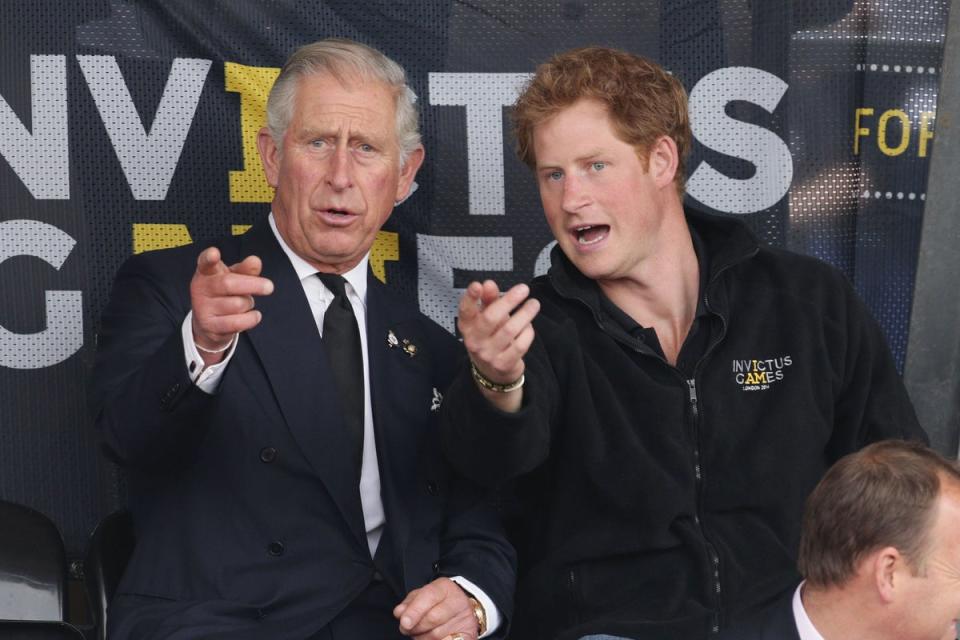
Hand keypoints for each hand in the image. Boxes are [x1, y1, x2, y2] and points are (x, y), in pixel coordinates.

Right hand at [190, 247, 272, 364]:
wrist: (210, 322)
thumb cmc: (225, 293)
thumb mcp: (234, 277)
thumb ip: (245, 269)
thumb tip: (255, 261)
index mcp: (206, 272)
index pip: (205, 262)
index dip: (209, 257)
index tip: (214, 253)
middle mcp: (201, 289)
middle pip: (228, 284)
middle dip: (252, 285)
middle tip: (269, 287)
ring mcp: (203, 308)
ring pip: (238, 304)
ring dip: (249, 303)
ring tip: (245, 303)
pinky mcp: (210, 326)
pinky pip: (238, 322)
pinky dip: (251, 318)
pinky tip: (253, 315)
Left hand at [394, 577, 477, 639]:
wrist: (462, 609)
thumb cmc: (437, 603)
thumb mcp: (422, 597)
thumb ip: (409, 604)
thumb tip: (399, 612)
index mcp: (445, 587)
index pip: (429, 596)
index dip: (415, 610)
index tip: (404, 623)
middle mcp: (458, 601)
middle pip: (432, 618)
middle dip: (416, 627)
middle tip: (408, 629)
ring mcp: (465, 618)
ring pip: (437, 634)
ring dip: (424, 637)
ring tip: (422, 632)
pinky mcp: (470, 634)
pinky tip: (435, 638)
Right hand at [457, 280, 538, 411]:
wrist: (492, 373)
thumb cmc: (489, 338)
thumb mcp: (485, 318)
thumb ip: (488, 300)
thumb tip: (489, 284)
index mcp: (467, 327)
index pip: (465, 311)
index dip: (469, 298)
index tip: (477, 285)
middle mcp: (475, 341)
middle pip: (490, 318)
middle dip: (508, 301)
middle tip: (523, 289)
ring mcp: (489, 354)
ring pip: (509, 330)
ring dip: (524, 314)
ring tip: (534, 304)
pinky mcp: (504, 364)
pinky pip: (520, 344)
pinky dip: (528, 332)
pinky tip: (529, 326)